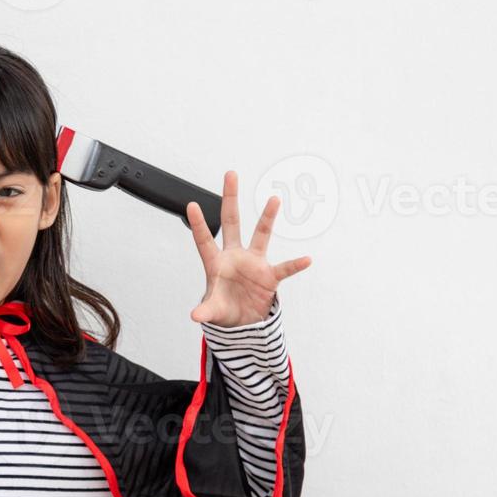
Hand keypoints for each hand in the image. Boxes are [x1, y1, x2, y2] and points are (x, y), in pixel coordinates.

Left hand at [185, 170, 312, 327]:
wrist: (243, 321)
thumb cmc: (225, 309)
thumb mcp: (213, 311)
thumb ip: (205, 311)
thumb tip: (195, 316)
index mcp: (216, 263)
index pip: (205, 240)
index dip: (198, 224)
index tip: (191, 205)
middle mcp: (235, 256)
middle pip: (231, 222)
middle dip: (230, 199)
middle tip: (230, 174)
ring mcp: (254, 263)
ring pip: (261, 235)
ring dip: (267, 218)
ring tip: (274, 200)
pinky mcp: (269, 276)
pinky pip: (284, 268)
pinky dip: (295, 265)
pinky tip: (306, 259)